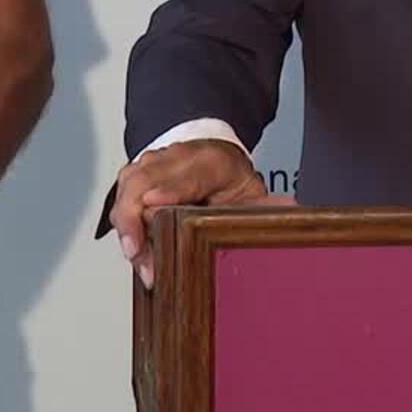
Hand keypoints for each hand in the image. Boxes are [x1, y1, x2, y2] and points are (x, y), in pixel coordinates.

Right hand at [111, 140, 287, 287]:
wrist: (209, 152)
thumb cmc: (227, 177)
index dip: (168, 190)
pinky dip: (122, 222)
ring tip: (137, 259)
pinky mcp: (135, 173)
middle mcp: (176, 157)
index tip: (154, 205)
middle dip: (136, 218)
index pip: (184, 175)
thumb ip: (264, 205)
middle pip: (144, 181)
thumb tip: (289, 210)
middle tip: (138, 254)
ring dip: (126, 225)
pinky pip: (121, 194)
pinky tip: (131, 249)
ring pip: (128, 187)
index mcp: (209, 161)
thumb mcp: (249, 190)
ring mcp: (152, 162)